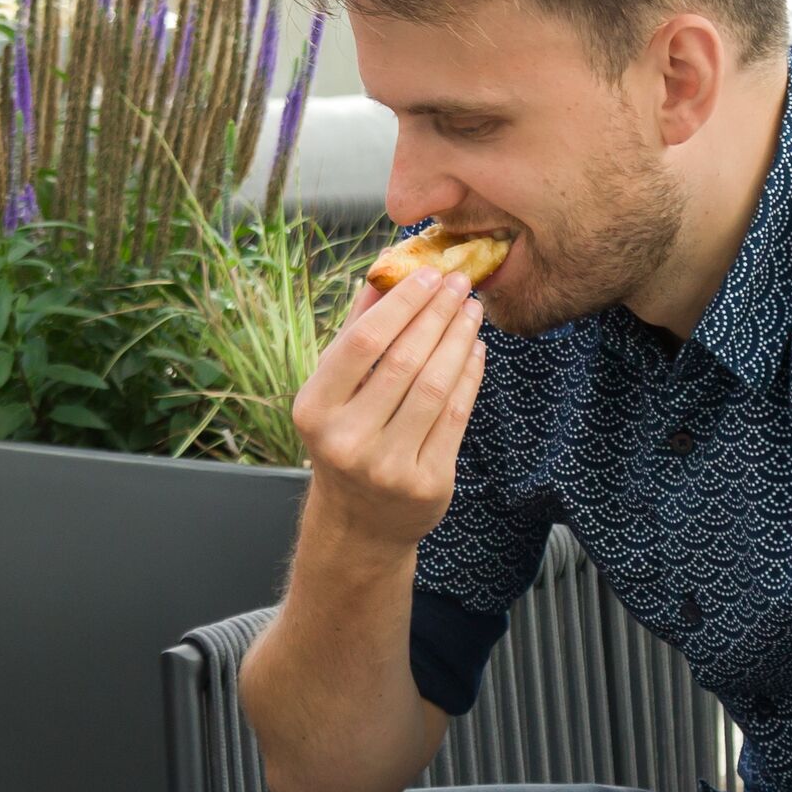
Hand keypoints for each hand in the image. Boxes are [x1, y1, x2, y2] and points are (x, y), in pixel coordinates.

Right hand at [290, 270, 486, 551]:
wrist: (360, 522)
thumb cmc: (346, 439)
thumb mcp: (334, 391)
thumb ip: (355, 332)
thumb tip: (384, 270)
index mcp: (314, 410)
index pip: (362, 344)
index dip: (400, 304)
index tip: (429, 274)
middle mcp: (346, 441)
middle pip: (404, 361)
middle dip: (437, 314)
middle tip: (459, 283)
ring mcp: (388, 466)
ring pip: (435, 386)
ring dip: (460, 340)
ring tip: (472, 310)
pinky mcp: (427, 483)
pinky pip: (456, 415)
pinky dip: (470, 375)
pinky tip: (476, 349)